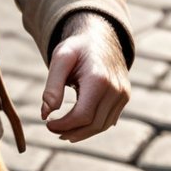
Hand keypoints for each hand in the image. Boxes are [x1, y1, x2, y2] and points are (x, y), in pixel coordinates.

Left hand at [40, 11, 129, 142]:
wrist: (101, 37)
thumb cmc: (77, 48)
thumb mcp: (60, 59)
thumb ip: (52, 86)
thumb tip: (45, 114)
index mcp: (99, 79)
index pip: (83, 114)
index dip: (64, 124)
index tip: (48, 124)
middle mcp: (116, 89)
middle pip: (94, 124)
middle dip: (71, 131)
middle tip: (52, 130)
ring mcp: (123, 94)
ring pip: (103, 125)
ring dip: (82, 133)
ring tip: (63, 132)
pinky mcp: (124, 97)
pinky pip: (109, 120)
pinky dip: (93, 127)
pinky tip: (78, 127)